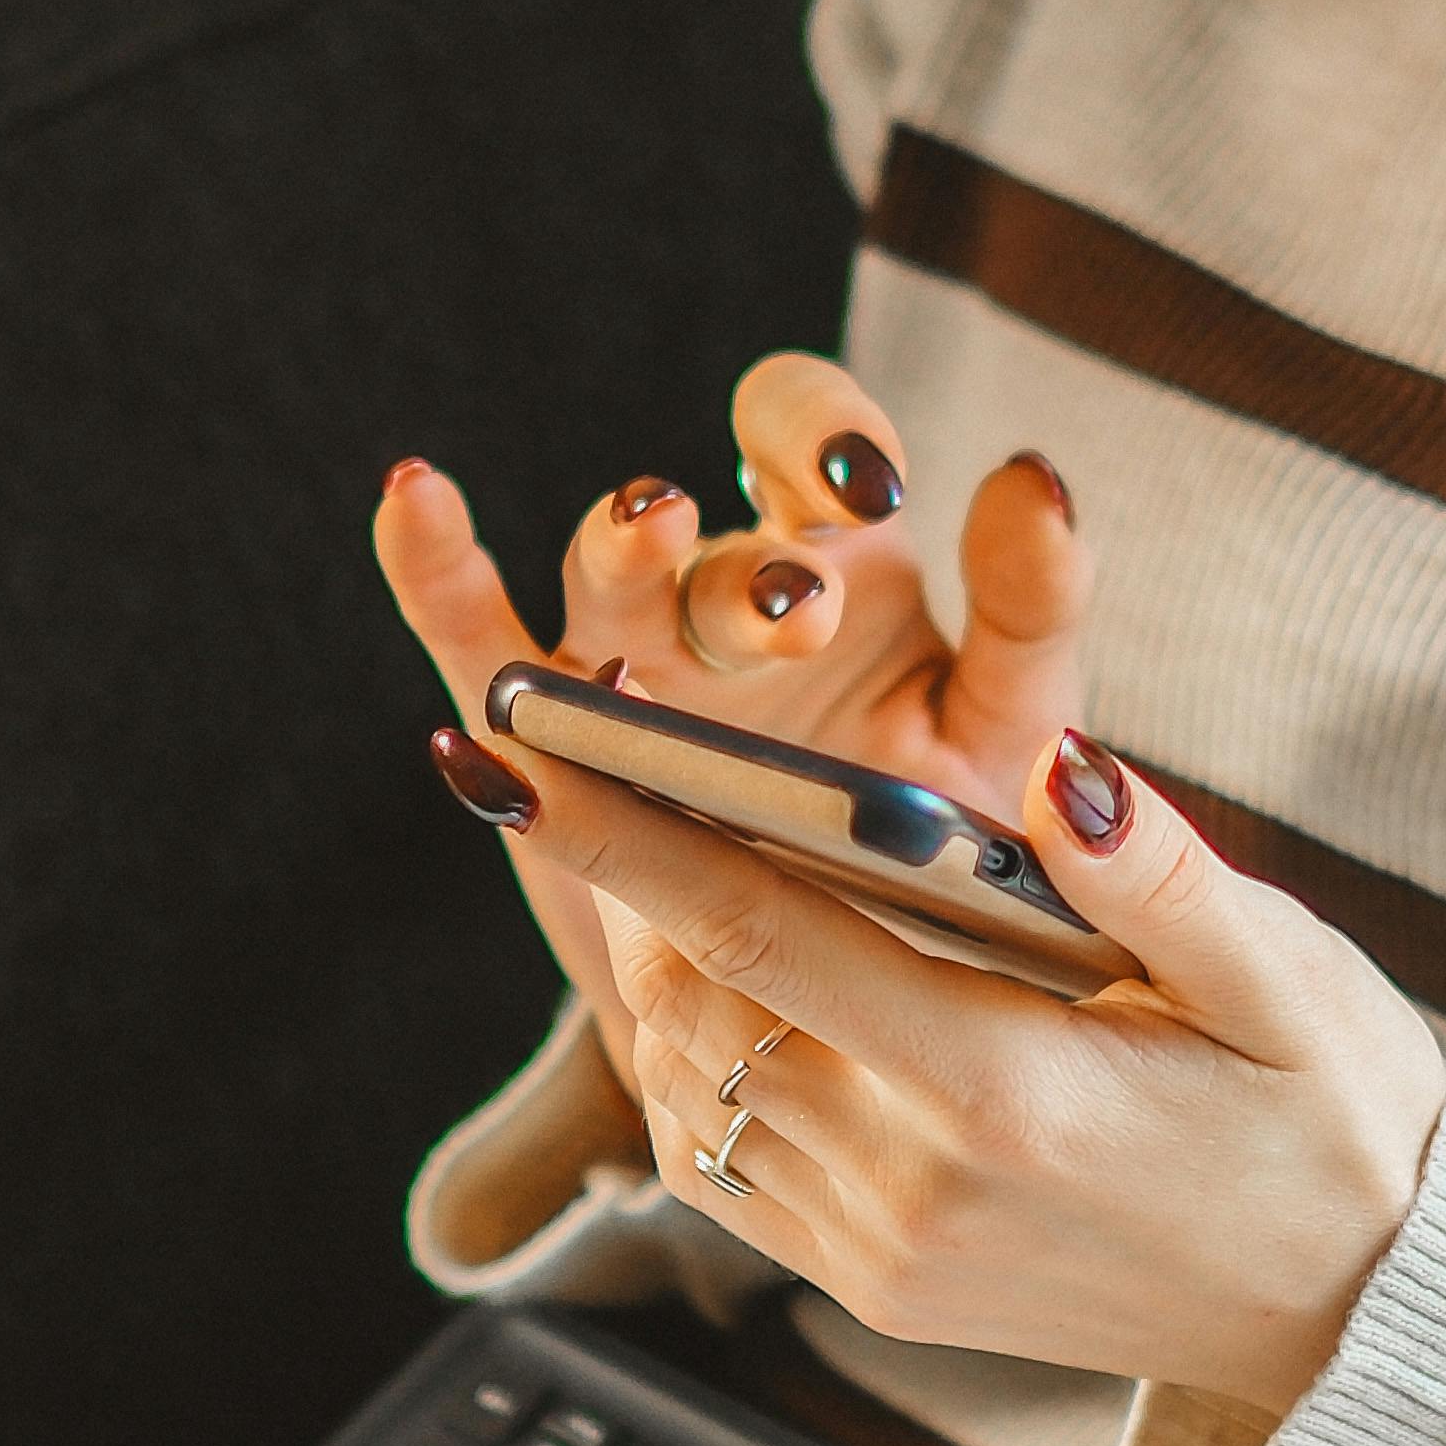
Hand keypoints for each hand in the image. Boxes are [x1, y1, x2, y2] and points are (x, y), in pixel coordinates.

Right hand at [371, 355, 1093, 1077]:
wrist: (849, 1010)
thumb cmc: (940, 843)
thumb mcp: (1005, 726)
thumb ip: (1031, 604)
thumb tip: (1031, 472)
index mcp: (839, 563)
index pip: (812, 443)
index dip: (825, 434)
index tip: (871, 483)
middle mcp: (719, 594)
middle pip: (711, 527)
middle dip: (749, 560)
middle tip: (799, 613)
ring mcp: (620, 659)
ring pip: (604, 578)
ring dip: (626, 555)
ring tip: (656, 534)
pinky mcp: (541, 737)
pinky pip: (476, 638)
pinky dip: (435, 568)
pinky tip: (414, 497)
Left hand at [438, 721, 1445, 1421]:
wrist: (1359, 1322)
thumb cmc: (1333, 1116)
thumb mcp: (1288, 979)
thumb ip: (1160, 873)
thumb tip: (1056, 766)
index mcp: (1005, 1093)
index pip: (761, 935)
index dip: (623, 832)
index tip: (515, 744)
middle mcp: (916, 1187)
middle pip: (692, 1003)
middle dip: (614, 871)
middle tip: (567, 741)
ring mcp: (882, 1253)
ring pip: (683, 1084)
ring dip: (642, 963)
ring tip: (626, 838)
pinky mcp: (875, 1289)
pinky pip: (720, 1163)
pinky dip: (687, 1059)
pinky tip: (711, 975)